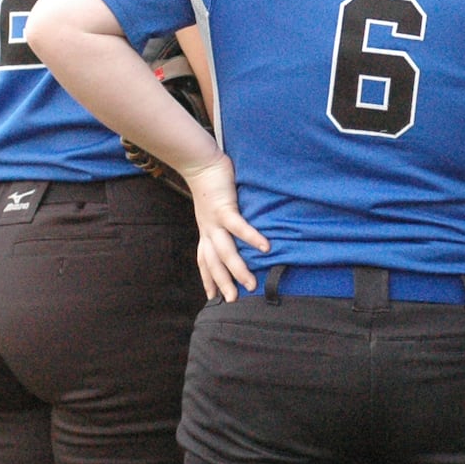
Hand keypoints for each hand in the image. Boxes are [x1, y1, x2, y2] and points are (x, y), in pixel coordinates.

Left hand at [184, 154, 269, 301]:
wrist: (200, 163)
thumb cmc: (210, 183)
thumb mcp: (213, 207)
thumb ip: (223, 218)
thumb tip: (234, 227)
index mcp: (206, 231)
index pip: (205, 260)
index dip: (208, 278)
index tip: (212, 296)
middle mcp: (208, 230)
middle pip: (214, 263)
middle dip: (223, 283)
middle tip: (234, 300)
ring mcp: (214, 221)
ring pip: (225, 252)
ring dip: (237, 269)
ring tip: (250, 283)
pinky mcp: (224, 208)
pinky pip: (238, 227)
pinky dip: (251, 238)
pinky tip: (265, 248)